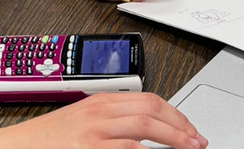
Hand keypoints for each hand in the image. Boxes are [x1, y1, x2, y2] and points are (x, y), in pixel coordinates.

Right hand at [0, 92, 207, 148]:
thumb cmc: (44, 142)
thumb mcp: (81, 124)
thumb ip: (110, 123)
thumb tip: (143, 134)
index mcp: (100, 102)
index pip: (148, 100)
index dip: (175, 115)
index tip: (191, 129)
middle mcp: (100, 114)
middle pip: (152, 111)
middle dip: (181, 127)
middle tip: (198, 142)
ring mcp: (95, 135)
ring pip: (144, 130)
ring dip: (173, 140)